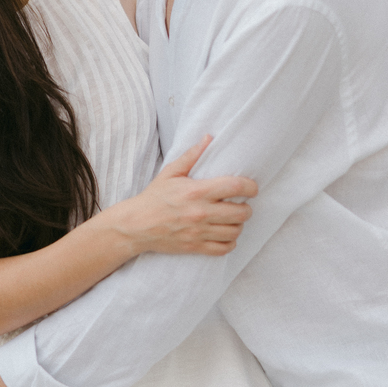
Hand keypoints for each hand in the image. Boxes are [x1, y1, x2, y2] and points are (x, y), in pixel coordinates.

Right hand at [111, 139, 256, 256]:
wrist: (136, 225)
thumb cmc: (154, 198)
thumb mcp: (170, 173)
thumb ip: (192, 155)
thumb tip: (209, 138)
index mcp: (196, 191)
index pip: (235, 187)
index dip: (250, 187)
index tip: (251, 188)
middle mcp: (200, 212)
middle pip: (241, 213)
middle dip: (246, 208)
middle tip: (242, 204)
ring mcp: (199, 232)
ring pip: (235, 231)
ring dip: (238, 225)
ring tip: (233, 219)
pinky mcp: (195, 247)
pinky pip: (224, 248)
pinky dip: (230, 242)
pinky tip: (225, 234)